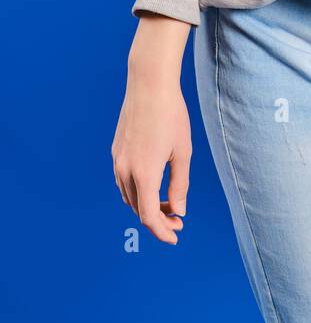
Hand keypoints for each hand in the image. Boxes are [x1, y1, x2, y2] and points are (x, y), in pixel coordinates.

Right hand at [111, 17, 192, 243]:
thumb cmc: (171, 116)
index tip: (175, 236)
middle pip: (138, 208)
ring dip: (146, 205)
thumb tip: (179, 211)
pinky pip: (123, 181)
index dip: (162, 231)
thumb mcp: (183, 152)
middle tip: (178, 219)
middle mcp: (125, 171)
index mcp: (144, 174)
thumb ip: (179, 185)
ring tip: (167, 203)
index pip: (149, 216)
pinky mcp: (116, 151)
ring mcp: (117, 160)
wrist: (149, 85)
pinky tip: (152, 185)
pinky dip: (137, 191)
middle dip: (158, 219)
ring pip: (128, 196)